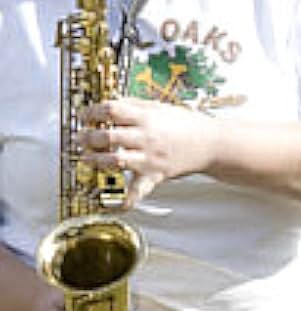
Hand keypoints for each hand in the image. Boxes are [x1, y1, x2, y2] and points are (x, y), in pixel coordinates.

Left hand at [79, 98, 217, 207]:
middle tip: (80, 138)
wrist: (210, 144)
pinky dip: (127, 200)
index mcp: (145, 117)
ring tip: (86, 158)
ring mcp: (149, 158)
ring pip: (116, 160)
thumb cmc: (184, 124)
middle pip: (108, 136)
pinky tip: (115, 205)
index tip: (84, 114)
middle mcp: (145, 137)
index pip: (111, 110)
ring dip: (96, 160)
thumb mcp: (158, 107)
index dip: (92, 111)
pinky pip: (139, 190)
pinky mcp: (156, 175)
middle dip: (88, 137)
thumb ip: (133, 105)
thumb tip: (109, 106)